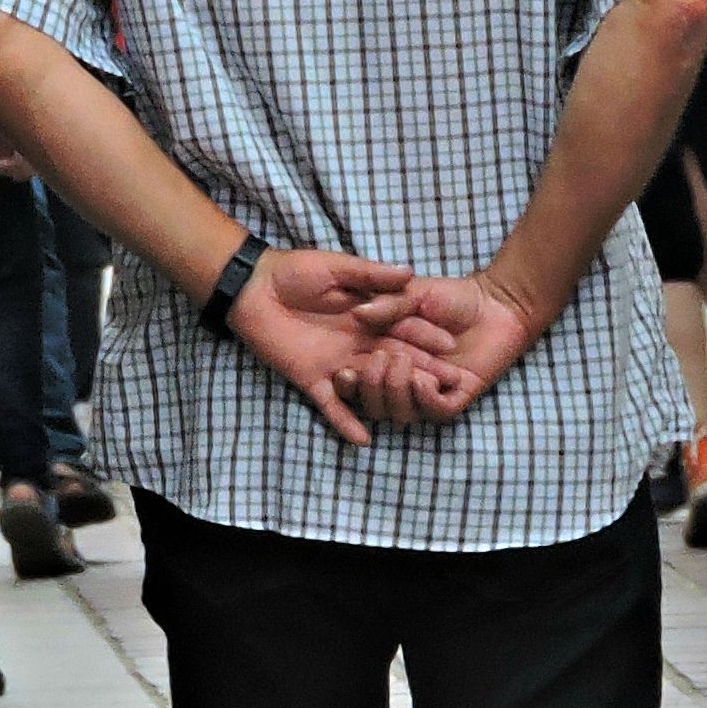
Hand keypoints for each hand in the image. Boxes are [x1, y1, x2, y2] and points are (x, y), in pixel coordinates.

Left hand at [218, 247, 451, 448]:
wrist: (252, 287)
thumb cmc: (295, 270)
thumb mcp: (335, 267)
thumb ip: (370, 274)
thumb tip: (409, 272)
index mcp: (367, 318)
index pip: (403, 329)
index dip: (426, 336)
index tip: (454, 346)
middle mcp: (357, 344)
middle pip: (394, 361)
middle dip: (421, 372)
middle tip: (450, 385)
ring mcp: (336, 364)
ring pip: (370, 385)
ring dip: (389, 395)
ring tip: (412, 406)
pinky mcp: (312, 379)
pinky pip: (332, 405)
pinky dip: (346, 421)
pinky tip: (363, 440)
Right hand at [335, 266, 554, 413]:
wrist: (494, 303)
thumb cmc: (450, 295)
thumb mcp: (412, 292)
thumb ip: (387, 304)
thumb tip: (357, 314)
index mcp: (385, 355)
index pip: (358, 376)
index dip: (348, 379)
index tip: (341, 369)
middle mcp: (403, 378)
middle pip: (374, 401)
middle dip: (370, 386)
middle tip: (378, 362)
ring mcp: (428, 392)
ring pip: (400, 412)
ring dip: (396, 392)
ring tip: (402, 365)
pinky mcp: (454, 399)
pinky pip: (433, 412)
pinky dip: (424, 399)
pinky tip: (423, 380)